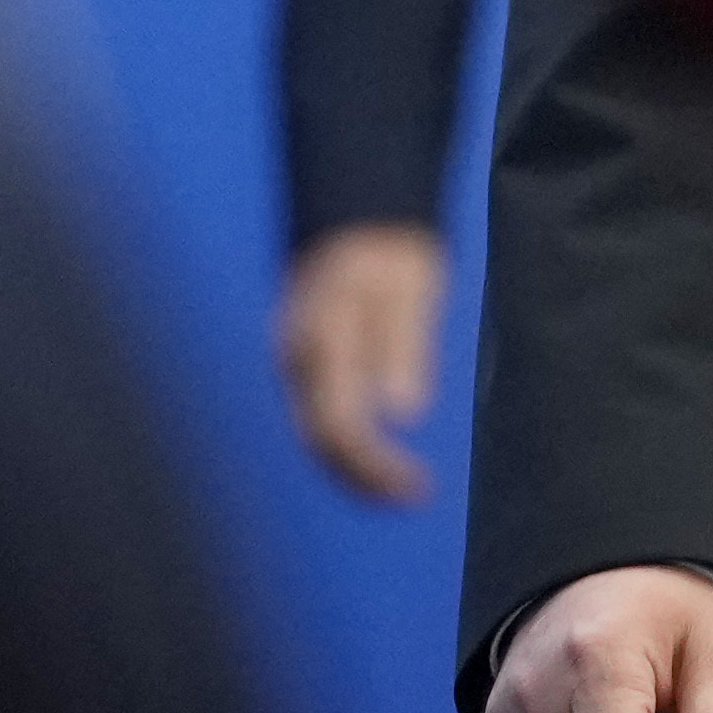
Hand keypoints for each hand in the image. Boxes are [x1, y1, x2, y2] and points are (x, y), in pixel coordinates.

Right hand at [271, 224, 448, 505]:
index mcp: (324, 342)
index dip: (373, 466)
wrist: (358, 217)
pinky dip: (348, 447)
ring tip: (403, 488)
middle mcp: (298, 359)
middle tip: (416, 495)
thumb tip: (403, 415)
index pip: (337, 426)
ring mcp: (296, 362)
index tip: (416, 486)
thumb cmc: (392, 253)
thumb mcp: (411, 290)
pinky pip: (320, 417)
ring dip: (355, 469)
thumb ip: (403, 347)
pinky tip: (379, 458)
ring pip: (316, 434)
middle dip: (363, 478)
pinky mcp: (306, 364)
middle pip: (319, 440)